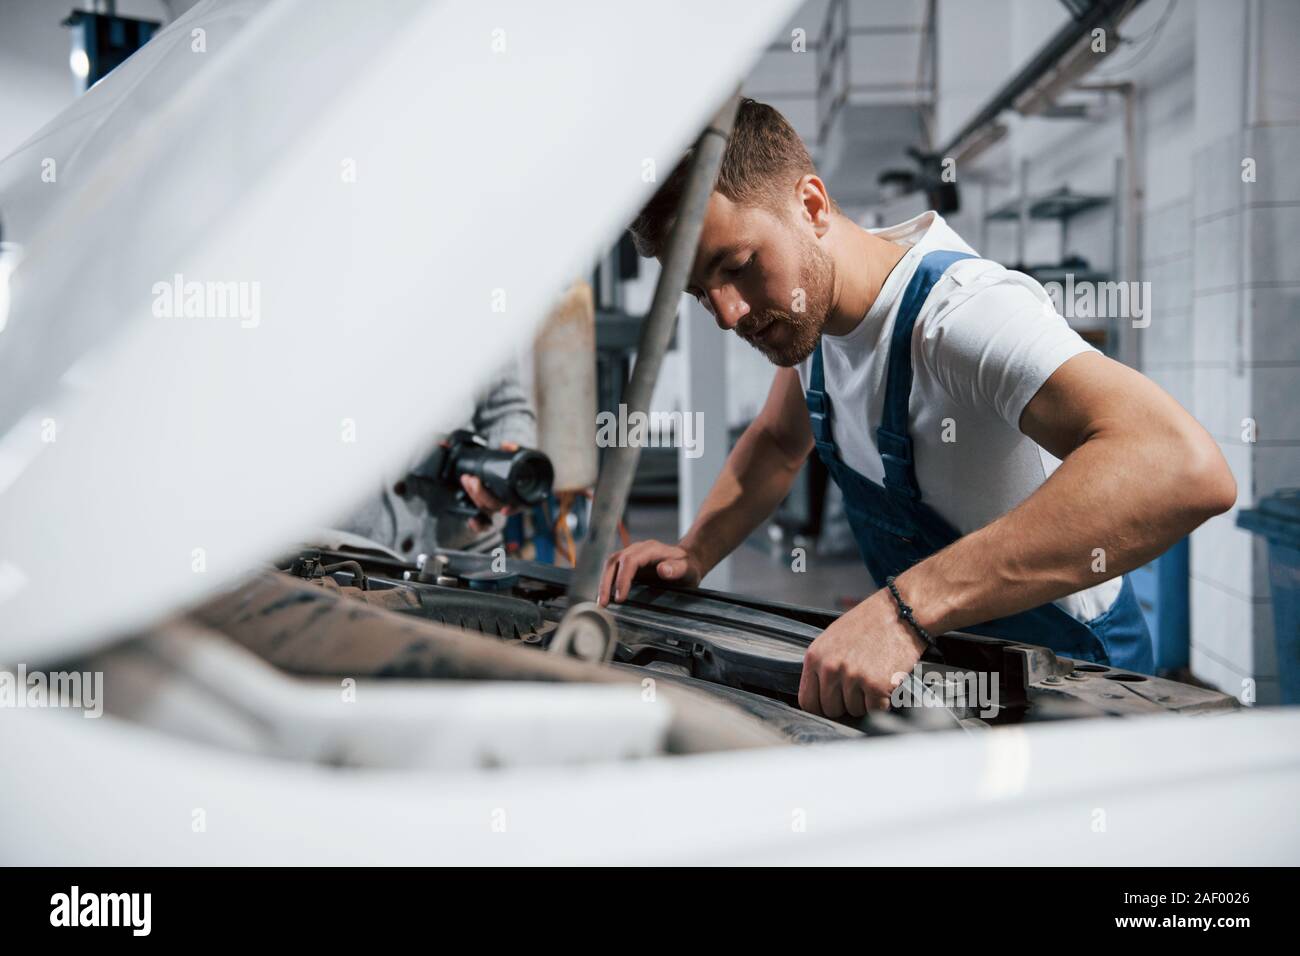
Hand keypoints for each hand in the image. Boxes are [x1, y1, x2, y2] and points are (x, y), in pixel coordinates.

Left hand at [460, 441, 517, 531]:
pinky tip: (470, 520)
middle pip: (495, 506)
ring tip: (467, 480)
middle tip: (473, 479)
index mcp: (520, 496)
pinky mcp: (487, 507)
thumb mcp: (520, 455)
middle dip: (481, 494)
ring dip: (474, 496)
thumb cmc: (520, 467)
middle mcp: (509, 504)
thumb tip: (507, 445)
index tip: (505, 509)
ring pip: (485, 508)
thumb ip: (515, 449)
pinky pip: (482, 522)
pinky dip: (477, 525)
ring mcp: (497, 506)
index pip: (518, 506)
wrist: (517, 472)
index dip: (512, 510)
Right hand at [598, 539, 704, 605]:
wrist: (688, 562)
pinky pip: (614, 570)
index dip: (622, 579)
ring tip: (601, 602)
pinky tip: (606, 597)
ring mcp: (632, 555)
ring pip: (611, 564)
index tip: (620, 597)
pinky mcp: (629, 564)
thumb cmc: (688, 567)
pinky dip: (607, 583)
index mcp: (651, 549)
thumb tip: (662, 570)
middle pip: (615, 561)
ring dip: (604, 583)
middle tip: (603, 602)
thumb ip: (676, 569)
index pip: (630, 561)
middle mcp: (638, 549)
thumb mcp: (688, 569)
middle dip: (606, 582)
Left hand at [798, 589, 926, 717]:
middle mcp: (830, 668)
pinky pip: (875, 709)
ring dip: (865, 701)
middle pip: (831, 710)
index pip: (807, 701)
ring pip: (854, 711)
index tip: (832, 704)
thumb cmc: (870, 623)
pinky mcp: (875, 686)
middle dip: (845, 704)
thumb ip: (822, 666)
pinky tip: (884, 681)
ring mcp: (852, 678)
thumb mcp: (832, 638)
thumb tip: (819, 693)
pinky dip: (883, 701)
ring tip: (873, 675)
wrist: (900, 613)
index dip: (821, 706)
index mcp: (815, 657)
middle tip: (858, 686)